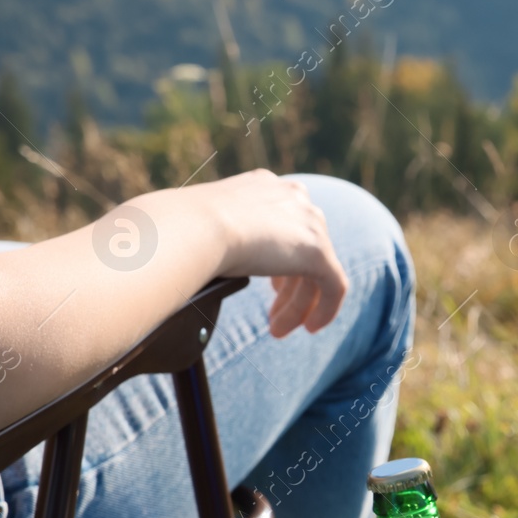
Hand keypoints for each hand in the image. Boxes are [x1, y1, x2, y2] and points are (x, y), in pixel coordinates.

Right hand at [191, 170, 347, 336]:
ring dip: (298, 306)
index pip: (284, 225)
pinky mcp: (319, 251)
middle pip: (302, 250)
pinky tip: (310, 328)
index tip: (272, 286)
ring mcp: (309, 223)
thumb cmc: (182, 229)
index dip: (281, 260)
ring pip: (316, 272)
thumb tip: (200, 258)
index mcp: (265, 187)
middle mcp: (293, 198)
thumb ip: (217, 237)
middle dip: (290, 288)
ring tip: (277, 330)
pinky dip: (326, 309)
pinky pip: (334, 286)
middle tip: (273, 317)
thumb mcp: (202, 227)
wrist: (193, 227)